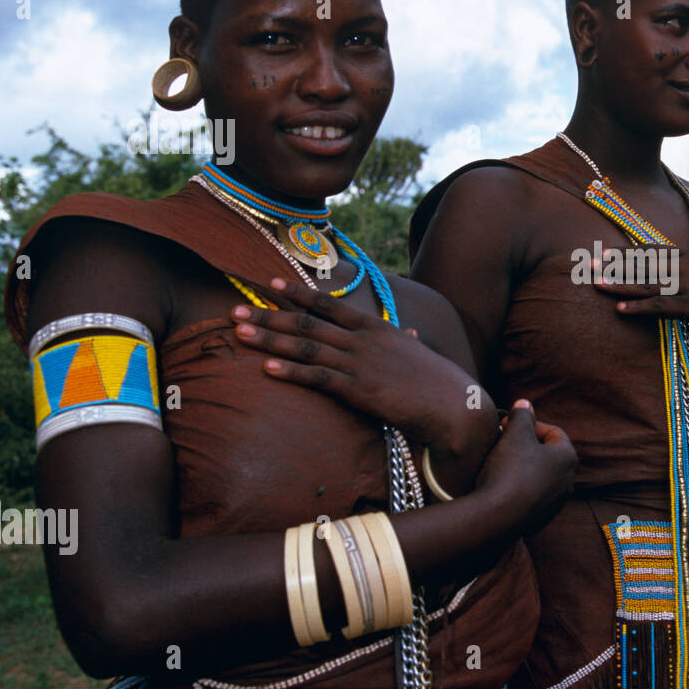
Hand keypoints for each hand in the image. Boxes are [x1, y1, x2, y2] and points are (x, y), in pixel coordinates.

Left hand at [230, 279, 478, 441]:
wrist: (452, 405)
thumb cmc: (438, 382)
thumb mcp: (420, 355)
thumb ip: (406, 343)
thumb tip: (410, 335)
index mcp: (377, 328)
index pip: (330, 305)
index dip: (298, 293)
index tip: (272, 284)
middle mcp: (363, 340)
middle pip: (308, 323)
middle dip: (269, 315)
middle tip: (236, 309)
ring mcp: (359, 363)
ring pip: (306, 346)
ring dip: (270, 338)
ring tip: (240, 332)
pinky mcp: (358, 389)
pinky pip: (318, 377)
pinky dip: (291, 371)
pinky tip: (267, 367)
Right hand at [475, 400, 576, 532]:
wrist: (496, 518)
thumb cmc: (509, 470)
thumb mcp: (515, 434)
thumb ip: (522, 415)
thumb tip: (525, 404)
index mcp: (567, 458)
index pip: (553, 432)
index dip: (528, 424)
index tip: (506, 426)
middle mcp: (567, 482)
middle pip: (546, 455)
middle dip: (524, 445)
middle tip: (502, 442)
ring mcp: (555, 503)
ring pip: (538, 476)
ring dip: (521, 466)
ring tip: (498, 464)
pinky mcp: (540, 519)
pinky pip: (530, 496)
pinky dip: (517, 488)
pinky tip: (499, 486)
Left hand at [592, 245, 688, 339]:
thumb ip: (682, 263)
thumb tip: (659, 263)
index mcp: (688, 253)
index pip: (649, 250)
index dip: (624, 252)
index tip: (603, 252)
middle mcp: (686, 266)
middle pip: (642, 265)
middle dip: (614, 266)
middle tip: (588, 266)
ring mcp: (688, 286)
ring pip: (646, 284)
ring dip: (619, 284)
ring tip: (596, 284)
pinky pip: (659, 306)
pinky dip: (638, 307)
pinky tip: (620, 309)